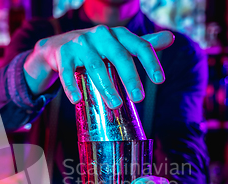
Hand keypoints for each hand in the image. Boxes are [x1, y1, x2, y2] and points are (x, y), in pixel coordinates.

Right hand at [24, 25, 174, 107]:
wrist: (56, 46)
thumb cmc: (94, 48)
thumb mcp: (118, 44)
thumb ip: (141, 43)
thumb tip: (170, 38)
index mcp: (117, 34)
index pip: (139, 45)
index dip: (150, 62)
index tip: (159, 80)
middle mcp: (100, 35)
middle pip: (119, 56)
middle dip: (130, 78)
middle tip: (139, 99)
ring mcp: (80, 43)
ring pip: (95, 66)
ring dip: (106, 86)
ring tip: (115, 104)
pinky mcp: (62, 53)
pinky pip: (67, 71)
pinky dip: (71, 86)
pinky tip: (76, 99)